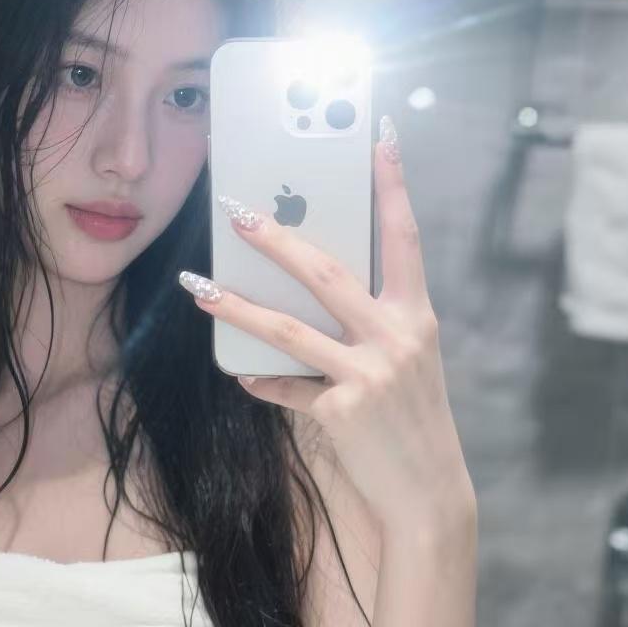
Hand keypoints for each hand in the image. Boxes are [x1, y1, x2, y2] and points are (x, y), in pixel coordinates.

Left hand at [180, 115, 474, 535]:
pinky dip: (263, 381)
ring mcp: (371, 374)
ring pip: (290, 328)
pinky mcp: (344, 412)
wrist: (429, 492)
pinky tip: (241, 376)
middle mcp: (397, 337)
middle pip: (328, 273)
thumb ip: (366, 324)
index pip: (404, 236)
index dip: (392, 184)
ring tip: (198, 287)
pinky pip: (287, 388)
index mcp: (417, 315)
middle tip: (236, 212)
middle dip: (277, 238)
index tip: (379, 134)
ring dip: (237, 305)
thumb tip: (307, 292)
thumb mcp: (404, 361)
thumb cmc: (411, 419)